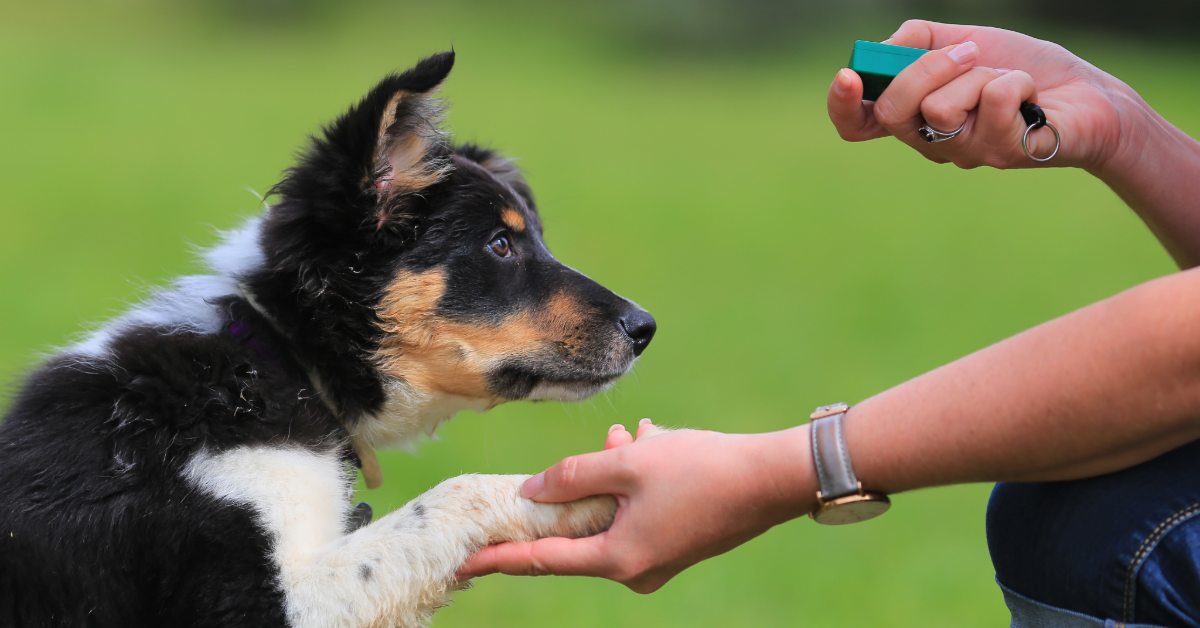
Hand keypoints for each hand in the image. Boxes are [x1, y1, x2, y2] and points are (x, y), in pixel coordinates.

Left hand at [456, 420, 815, 592]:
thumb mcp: (628, 463)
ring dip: (611, 474)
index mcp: (617, 558)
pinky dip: (636, 480)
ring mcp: (659, 559)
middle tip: (585, 454)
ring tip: (629, 437)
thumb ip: (573, 475)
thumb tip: (531, 491)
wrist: (774, 478)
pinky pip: (638, 512)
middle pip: (578, 532)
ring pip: (611, 513)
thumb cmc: (702, 468)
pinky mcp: (677, 543)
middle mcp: (636, 569)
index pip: (542, 560)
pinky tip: (650, 443)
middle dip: (574, 489)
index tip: (463, 562)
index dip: (500, 558)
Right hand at [828, 20, 1137, 170]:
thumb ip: (918, 40)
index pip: (857, 124)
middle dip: (927, 69)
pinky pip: (992, 101)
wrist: (1089, 94)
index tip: (849, 76)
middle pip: (892, 112)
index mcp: (914, 115)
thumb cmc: (1023, 68)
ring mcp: (965, 153)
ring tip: (1006, 80)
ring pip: (940, 108)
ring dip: (981, 74)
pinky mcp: (1002, 154)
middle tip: (968, 53)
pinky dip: (1017, 81)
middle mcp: (931, 142)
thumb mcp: (966, 40)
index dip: (842, 106)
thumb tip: (884, 50)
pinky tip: (1032, 97)